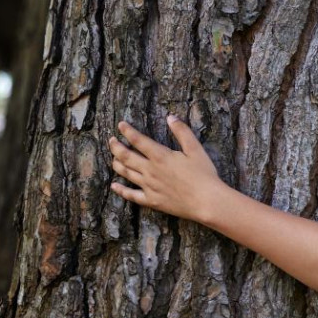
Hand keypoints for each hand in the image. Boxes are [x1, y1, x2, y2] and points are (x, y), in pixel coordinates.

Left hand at [108, 115, 222, 221]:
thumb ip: (182, 132)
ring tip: (113, 158)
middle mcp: (150, 170)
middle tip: (111, 140)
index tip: (120, 125)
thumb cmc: (203, 174)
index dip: (128, 131)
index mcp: (160, 156)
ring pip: (126, 173)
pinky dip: (121, 190)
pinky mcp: (151, 200)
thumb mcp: (196, 149)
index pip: (138, 140)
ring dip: (117, 164)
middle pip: (126, 156)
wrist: (206, 201)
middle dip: (116, 147)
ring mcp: (149, 186)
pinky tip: (114, 186)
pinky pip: (131, 195)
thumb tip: (170, 117)